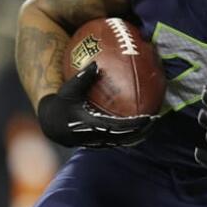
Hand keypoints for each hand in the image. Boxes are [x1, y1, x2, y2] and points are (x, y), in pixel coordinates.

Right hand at [36, 61, 154, 147]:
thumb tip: (95, 63)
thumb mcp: (69, 90)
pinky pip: (119, 141)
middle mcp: (96, 137)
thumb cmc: (61, 104)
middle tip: (156, 119)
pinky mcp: (99, 143)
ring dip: (139, 134)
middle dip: (142, 130)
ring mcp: (99, 142)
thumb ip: (82, 78)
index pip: (118, 127)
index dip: (135, 124)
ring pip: (123, 142)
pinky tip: (142, 127)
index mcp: (90, 125)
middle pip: (125, 138)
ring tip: (153, 124)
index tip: (149, 117)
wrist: (51, 124)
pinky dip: (131, 136)